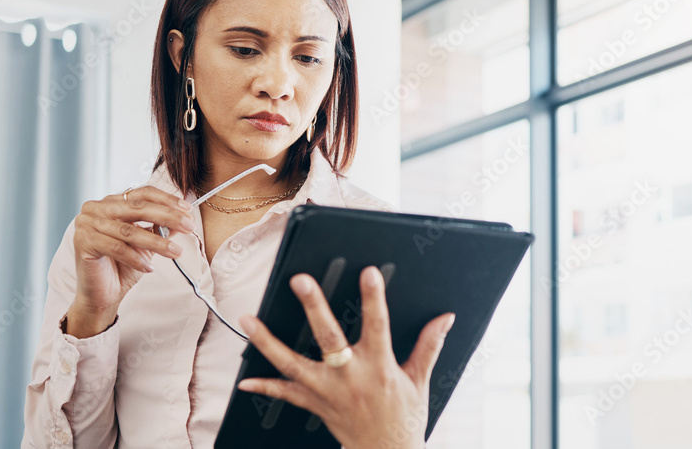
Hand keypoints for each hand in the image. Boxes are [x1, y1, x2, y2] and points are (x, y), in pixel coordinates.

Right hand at [67, 186, 193, 336]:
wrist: (102, 294)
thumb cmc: (122, 266)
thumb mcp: (147, 243)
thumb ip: (161, 227)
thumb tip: (184, 217)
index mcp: (111, 202)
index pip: (141, 194)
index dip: (167, 200)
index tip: (188, 210)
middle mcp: (95, 208)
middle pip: (137, 208)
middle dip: (167, 217)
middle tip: (189, 227)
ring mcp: (86, 223)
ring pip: (129, 230)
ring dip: (156, 242)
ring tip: (175, 252)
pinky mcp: (82, 242)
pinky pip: (116, 247)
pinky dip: (136, 258)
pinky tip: (150, 267)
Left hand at [236, 266, 454, 448]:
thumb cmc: (403, 419)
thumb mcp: (420, 381)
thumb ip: (429, 345)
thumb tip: (445, 318)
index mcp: (380, 367)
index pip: (378, 325)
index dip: (374, 298)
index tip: (369, 273)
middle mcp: (351, 377)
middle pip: (329, 338)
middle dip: (314, 308)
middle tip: (301, 282)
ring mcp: (329, 392)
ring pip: (294, 364)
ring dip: (269, 343)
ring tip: (250, 321)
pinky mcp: (315, 405)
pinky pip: (286, 396)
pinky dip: (265, 387)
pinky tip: (246, 380)